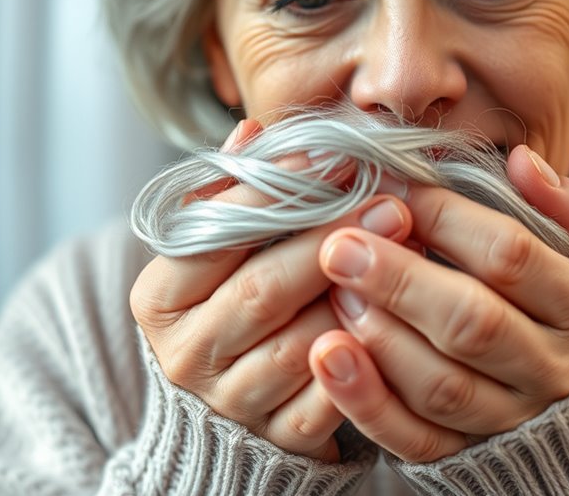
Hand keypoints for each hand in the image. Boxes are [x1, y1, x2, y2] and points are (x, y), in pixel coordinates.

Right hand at [130, 119, 413, 460]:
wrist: (230, 396)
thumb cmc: (229, 299)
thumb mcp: (216, 249)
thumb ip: (232, 194)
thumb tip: (253, 132)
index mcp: (159, 298)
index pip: (215, 237)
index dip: (277, 194)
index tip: (336, 158)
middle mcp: (186, 354)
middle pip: (263, 291)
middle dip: (332, 241)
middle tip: (392, 203)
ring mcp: (231, 401)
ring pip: (303, 344)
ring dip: (359, 297)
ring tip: (409, 254)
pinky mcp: (279, 436)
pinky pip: (332, 399)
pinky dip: (368, 359)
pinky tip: (401, 318)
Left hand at [308, 144, 568, 461]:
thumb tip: (521, 160)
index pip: (510, 257)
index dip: (446, 219)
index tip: (393, 188)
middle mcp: (552, 368)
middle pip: (471, 323)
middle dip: (398, 279)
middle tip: (339, 244)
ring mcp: (509, 418)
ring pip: (440, 385)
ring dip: (379, 336)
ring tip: (334, 292)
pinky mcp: (466, 453)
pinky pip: (414, 438)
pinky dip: (364, 402)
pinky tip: (326, 357)